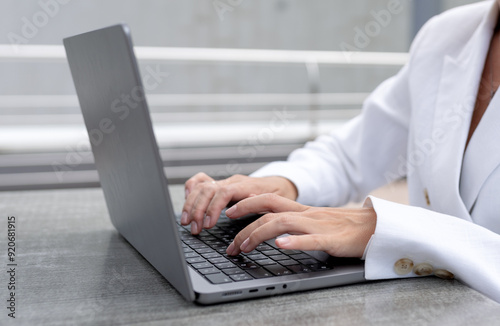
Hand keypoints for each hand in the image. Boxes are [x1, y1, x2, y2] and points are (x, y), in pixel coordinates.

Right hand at [181, 173, 297, 233]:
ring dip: (191, 204)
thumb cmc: (281, 195)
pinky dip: (191, 190)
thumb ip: (261, 203)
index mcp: (246, 185)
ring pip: (201, 186)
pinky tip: (188, 202)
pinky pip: (201, 181)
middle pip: (208, 189)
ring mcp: (226, 181)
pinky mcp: (221, 184)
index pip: (224, 192)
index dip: (213, 208)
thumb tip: (245, 205)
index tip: (208, 224)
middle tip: (195, 228)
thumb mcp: (277, 202)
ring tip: (187, 222)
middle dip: (198, 210)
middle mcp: (233, 181)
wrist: (284, 183)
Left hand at [225, 193, 375, 257]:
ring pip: (283, 223)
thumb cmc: (345, 227)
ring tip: (244, 247)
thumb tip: (274, 231)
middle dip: (245, 224)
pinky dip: (294, 242)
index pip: (269, 200)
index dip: (247, 203)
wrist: (376, 227)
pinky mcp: (332, 240)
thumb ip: (297, 222)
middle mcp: (306, 214)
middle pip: (269, 210)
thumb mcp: (316, 221)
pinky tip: (281, 246)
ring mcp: (318, 226)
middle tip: (230, 243)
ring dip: (259, 234)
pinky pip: (311, 240)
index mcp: (302, 210)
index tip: (229, 212)